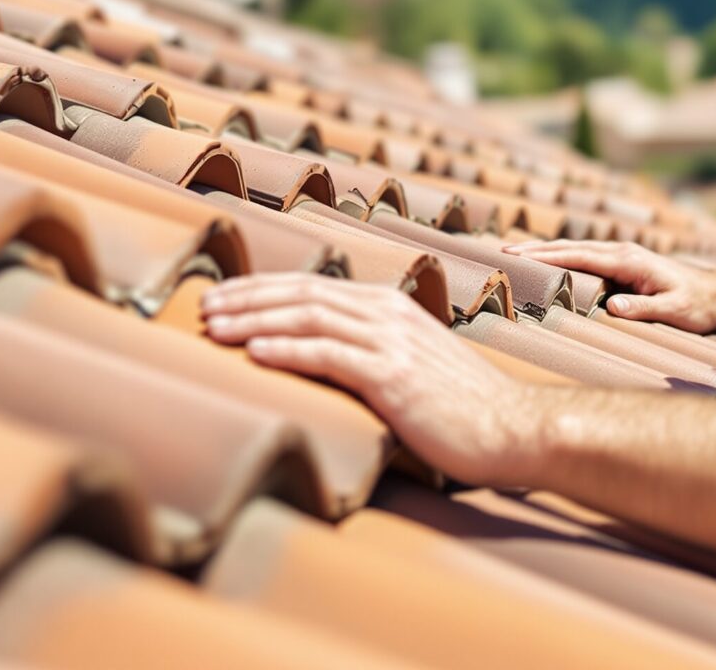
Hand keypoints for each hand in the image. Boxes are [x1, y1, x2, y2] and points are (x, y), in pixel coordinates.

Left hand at [201, 273, 533, 485]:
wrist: (512, 428)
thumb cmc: (464, 406)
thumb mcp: (415, 364)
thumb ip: (374, 351)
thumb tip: (324, 357)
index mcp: (391, 306)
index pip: (314, 286)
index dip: (263, 288)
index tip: (223, 298)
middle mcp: (388, 314)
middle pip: (304, 293)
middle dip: (248, 297)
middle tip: (203, 306)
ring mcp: (392, 342)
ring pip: (309, 317)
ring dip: (254, 320)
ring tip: (214, 328)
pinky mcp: (393, 377)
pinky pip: (329, 355)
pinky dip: (288, 349)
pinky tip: (254, 353)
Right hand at [502, 240, 715, 332]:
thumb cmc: (699, 306)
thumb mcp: (675, 312)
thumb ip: (644, 309)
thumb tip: (611, 307)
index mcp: (629, 260)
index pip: (579, 255)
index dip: (547, 256)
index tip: (517, 255)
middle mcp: (623, 252)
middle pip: (571, 248)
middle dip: (536, 249)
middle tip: (501, 251)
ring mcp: (624, 256)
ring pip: (577, 251)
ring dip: (546, 252)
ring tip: (515, 254)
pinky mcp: (626, 265)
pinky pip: (587, 259)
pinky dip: (563, 258)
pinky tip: (549, 265)